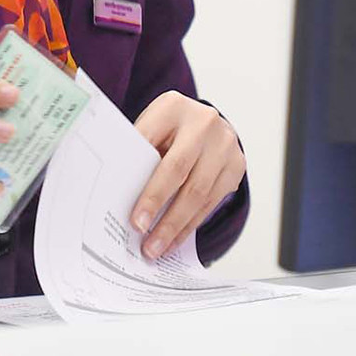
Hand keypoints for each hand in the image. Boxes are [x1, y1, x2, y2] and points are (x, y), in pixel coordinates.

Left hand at [129, 93, 244, 260]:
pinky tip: (174, 239)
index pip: (153, 147)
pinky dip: (191, 224)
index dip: (144, 185)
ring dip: (175, 225)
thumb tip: (117, 200)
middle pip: (179, 172)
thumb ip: (138, 155)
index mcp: (173, 107)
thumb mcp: (150, 130)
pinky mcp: (237, 164)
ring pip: (199, 193)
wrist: (204, 124)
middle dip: (159, 209)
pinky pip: (212, 202)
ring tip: (156, 248)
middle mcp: (204, 122)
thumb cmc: (167, 132)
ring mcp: (225, 143)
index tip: (133, 219)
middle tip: (143, 238)